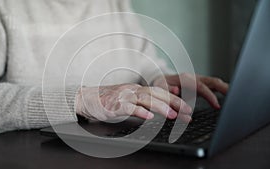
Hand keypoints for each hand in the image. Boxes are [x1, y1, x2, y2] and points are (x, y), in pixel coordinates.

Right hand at [75, 84, 192, 121]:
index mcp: (137, 89)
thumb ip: (141, 103)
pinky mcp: (114, 105)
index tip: (187, 108)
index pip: (160, 92)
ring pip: (146, 99)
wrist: (86, 97)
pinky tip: (148, 117)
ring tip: (173, 115)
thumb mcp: (127, 99)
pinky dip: (139, 112)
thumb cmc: (107, 100)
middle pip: (157, 94)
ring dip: (161, 107)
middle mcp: (133, 90)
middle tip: (188, 112)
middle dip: (174, 102)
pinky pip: (129, 107)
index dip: (175, 99)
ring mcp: (124, 96)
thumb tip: (156, 111)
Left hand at [152, 73, 228, 108]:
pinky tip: (230, 97)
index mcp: (186, 79)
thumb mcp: (160, 88)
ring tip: (236, 98)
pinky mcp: (201, 85)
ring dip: (226, 89)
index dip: (210, 96)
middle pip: (213, 81)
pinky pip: (214, 86)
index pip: (201, 86)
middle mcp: (194, 78)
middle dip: (225, 89)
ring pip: (215, 83)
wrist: (160, 80)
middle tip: (235, 97)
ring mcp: (199, 81)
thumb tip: (177, 90)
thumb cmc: (160, 85)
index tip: (217, 105)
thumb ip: (168, 90)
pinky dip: (222, 91)